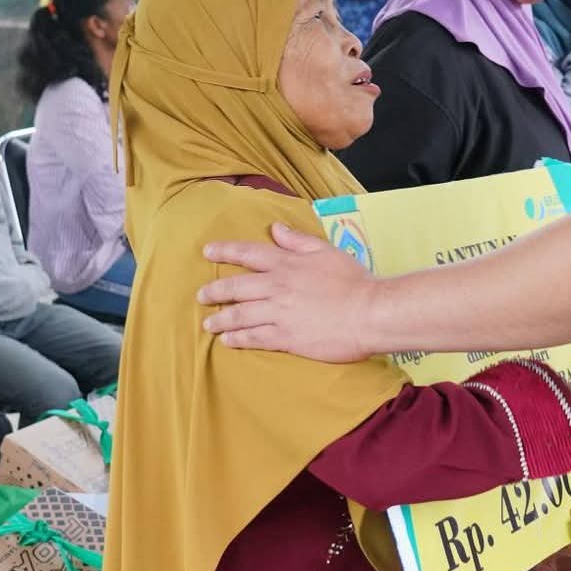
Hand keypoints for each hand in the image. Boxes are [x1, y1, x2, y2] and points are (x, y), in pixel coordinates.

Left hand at [199, 223, 377, 361]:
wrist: (369, 313)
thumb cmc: (353, 281)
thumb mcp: (326, 251)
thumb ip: (298, 240)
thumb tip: (276, 228)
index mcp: (287, 264)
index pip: (248, 253)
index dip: (225, 251)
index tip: (207, 252)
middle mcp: (277, 287)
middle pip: (235, 287)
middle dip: (214, 291)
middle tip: (201, 295)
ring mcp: (279, 313)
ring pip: (239, 315)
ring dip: (220, 319)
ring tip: (208, 323)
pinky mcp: (286, 337)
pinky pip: (254, 337)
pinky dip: (238, 339)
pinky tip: (228, 341)